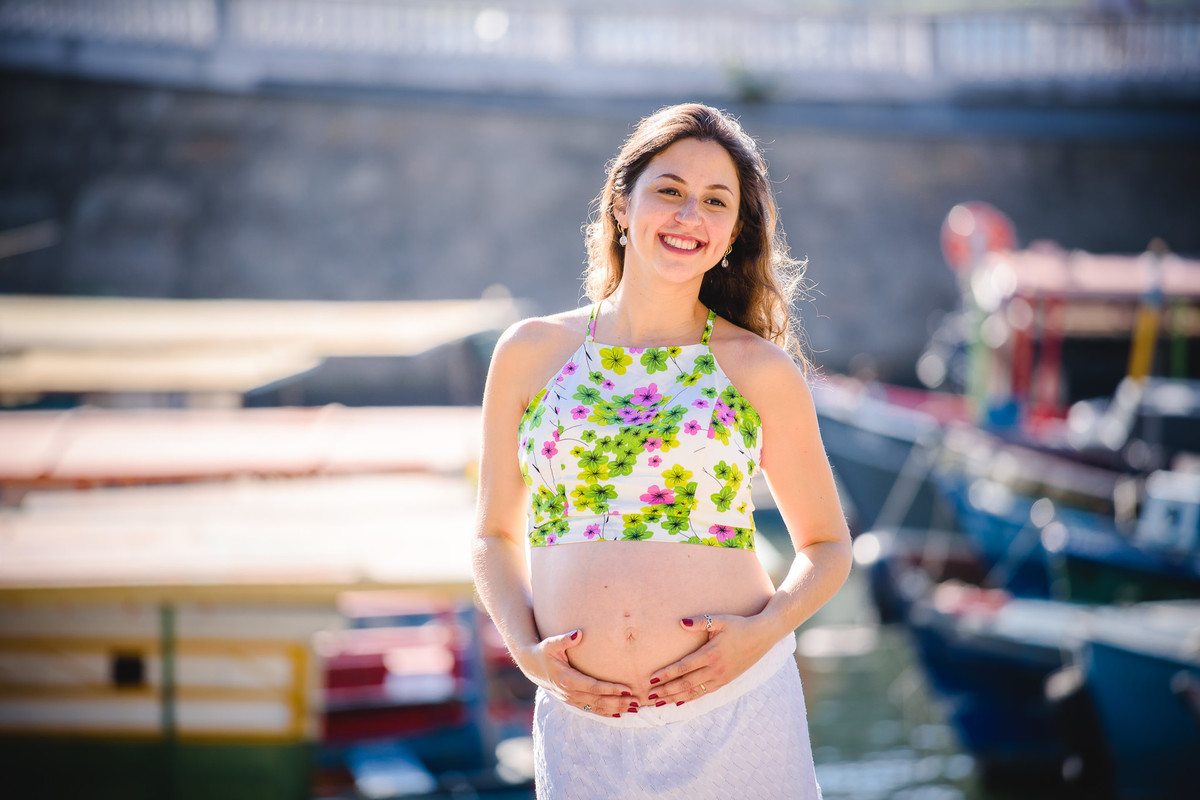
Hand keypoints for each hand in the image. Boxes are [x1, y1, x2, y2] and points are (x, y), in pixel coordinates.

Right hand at [520, 629, 637, 717]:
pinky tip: (619, 714)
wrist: (532, 666)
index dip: (611, 689)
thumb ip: (564, 639)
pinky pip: (591, 710)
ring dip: (615, 709)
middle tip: (637, 702)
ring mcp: (571, 699)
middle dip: (618, 702)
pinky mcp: (572, 701)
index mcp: (566, 679)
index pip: (593, 687)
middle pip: (598, 701)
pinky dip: (605, 713)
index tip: (627, 689)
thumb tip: (578, 634)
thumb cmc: (544, 652)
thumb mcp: (550, 644)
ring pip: (596, 708)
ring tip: (634, 709)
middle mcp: (569, 693)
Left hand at [646, 614, 770, 705]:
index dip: (666, 674)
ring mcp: (721, 677)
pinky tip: (679, 702)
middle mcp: (715, 669)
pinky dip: (690, 698)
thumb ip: (700, 622)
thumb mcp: (720, 620)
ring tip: (659, 702)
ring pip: (694, 691)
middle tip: (649, 696)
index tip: (651, 679)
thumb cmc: (739, 625)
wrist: (762, 636)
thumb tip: (682, 622)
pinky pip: (704, 693)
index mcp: (711, 653)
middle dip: (666, 690)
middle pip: (685, 683)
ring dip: (675, 697)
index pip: (683, 667)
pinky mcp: (725, 681)